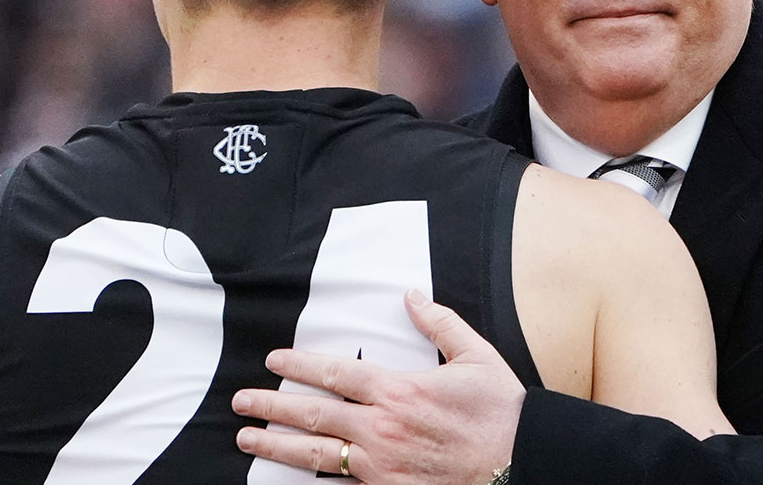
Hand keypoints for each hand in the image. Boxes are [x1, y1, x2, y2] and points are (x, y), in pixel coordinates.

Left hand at [233, 289, 523, 484]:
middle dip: (272, 405)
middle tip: (241, 401)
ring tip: (248, 438)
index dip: (300, 365)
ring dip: (277, 445)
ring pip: (316, 454)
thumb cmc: (501, 413)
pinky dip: (311, 483)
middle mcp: (382, 428)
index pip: (336, 373)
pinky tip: (289, 479)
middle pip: (313, 414)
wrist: (521, 464)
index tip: (275, 360)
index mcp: (400, 390)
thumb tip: (412, 296)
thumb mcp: (476, 356)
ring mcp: (382, 466)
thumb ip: (440, 323)